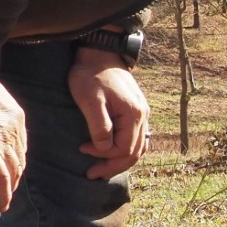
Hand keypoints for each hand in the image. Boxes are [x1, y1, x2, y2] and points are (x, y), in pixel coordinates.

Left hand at [69, 47, 149, 178]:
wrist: (100, 53)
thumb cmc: (91, 75)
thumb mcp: (90, 101)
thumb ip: (100, 126)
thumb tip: (105, 148)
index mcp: (133, 115)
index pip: (124, 148)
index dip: (104, 155)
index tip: (82, 149)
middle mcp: (143, 116)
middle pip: (134, 152)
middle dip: (113, 165)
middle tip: (91, 174)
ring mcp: (141, 113)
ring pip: (138, 146)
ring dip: (120, 159)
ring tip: (102, 167)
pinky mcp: (135, 110)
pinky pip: (137, 136)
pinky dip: (126, 148)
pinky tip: (113, 151)